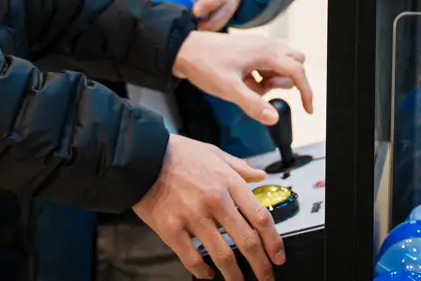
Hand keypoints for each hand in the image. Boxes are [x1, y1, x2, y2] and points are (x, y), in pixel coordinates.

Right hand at [133, 134, 281, 280]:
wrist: (142, 156)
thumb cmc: (178, 154)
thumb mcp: (215, 153)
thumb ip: (239, 167)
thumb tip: (260, 176)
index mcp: (228, 182)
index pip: (260, 217)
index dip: (273, 241)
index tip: (278, 255)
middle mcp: (215, 200)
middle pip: (247, 241)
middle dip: (260, 265)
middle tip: (266, 277)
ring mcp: (193, 216)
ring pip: (222, 255)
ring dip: (234, 275)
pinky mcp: (171, 229)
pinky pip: (192, 258)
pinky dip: (202, 271)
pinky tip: (207, 274)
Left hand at [173, 32, 312, 125]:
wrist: (183, 50)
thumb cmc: (204, 64)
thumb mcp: (228, 89)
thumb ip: (253, 104)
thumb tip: (274, 118)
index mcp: (265, 52)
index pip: (297, 71)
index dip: (306, 91)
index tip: (308, 110)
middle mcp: (266, 45)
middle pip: (295, 62)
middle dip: (287, 80)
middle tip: (264, 90)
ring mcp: (258, 47)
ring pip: (281, 63)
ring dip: (272, 79)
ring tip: (248, 87)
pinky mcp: (250, 51)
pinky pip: (266, 65)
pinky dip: (260, 77)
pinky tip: (242, 82)